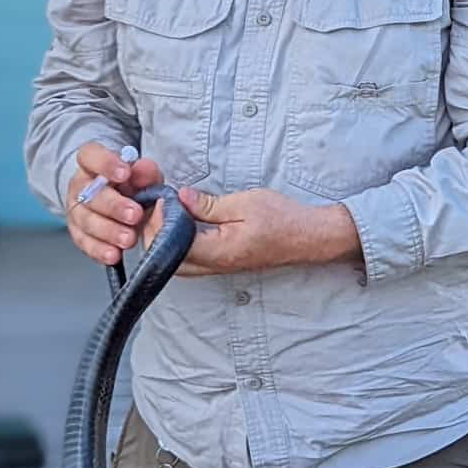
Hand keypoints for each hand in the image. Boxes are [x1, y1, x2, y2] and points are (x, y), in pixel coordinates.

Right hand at [66, 143, 162, 267]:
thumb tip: (143, 169)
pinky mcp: (78, 234)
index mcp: (92, 164)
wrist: (118, 205)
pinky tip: (114, 255)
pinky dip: (100, 250)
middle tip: (135, 215)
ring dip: (108, 231)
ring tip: (129, 239)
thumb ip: (145, 173)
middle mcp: (79, 186)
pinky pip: (85, 243)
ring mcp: (76, 211)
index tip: (125, 173)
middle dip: (113, 206)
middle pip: (89, 194)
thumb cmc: (131, 187)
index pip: (89, 155)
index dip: (105, 163)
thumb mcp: (143, 176)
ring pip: (86, 220)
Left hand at [171, 187, 360, 274]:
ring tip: (170, 216)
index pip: (172, 244)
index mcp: (218, 252)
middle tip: (162, 209)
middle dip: (157, 236)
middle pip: (168, 262)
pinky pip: (193, 262)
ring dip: (167, 243)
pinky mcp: (226, 264)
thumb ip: (209, 205)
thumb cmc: (283, 219)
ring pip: (179, 265)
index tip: (166, 199)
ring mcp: (221, 268)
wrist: (310, 237)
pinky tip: (184, 226)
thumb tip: (181, 198)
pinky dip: (180, 247)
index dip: (161, 221)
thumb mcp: (245, 203)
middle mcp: (216, 266)